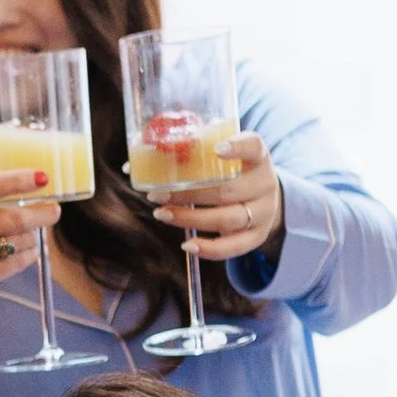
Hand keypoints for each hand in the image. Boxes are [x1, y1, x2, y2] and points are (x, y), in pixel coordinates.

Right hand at [0, 171, 60, 328]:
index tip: (42, 177)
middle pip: (16, 219)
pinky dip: (27, 256)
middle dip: (43, 214)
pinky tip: (23, 253)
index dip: (18, 180)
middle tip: (54, 211)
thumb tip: (28, 200)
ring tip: (26, 238)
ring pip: (21, 242)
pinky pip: (17, 263)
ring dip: (31, 239)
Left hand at [145, 129, 283, 269]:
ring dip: (190, 218)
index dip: (237, 147)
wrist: (264, 199)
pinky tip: (187, 245)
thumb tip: (131, 166)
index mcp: (258, 157)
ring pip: (227, 218)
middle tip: (156, 193)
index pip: (253, 147)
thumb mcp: (221, 157)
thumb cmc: (232, 172)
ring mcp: (263, 213)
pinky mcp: (256, 237)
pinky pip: (233, 247)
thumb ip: (191, 153)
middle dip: (189, 193)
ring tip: (162, 214)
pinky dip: (209, 249)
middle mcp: (264, 184)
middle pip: (227, 190)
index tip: (216, 149)